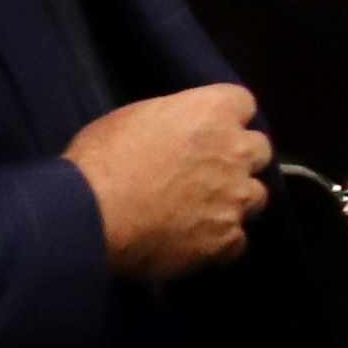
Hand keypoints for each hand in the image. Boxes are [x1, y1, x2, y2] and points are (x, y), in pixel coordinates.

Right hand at [69, 83, 270, 280]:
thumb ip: (171, 121)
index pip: (242, 104)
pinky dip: (220, 243)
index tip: (207, 131)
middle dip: (237, 159)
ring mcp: (235, 197)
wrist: (89, 216)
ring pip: (255, 196)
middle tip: (205, 173)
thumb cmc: (99, 161)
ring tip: (200, 213)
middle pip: (258, 149)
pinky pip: (237, 241)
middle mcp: (235, 151)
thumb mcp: (132, 119)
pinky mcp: (225, 239)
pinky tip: (194, 244)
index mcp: (213, 112)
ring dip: (234, 201)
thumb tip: (177, 134)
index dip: (225, 118)